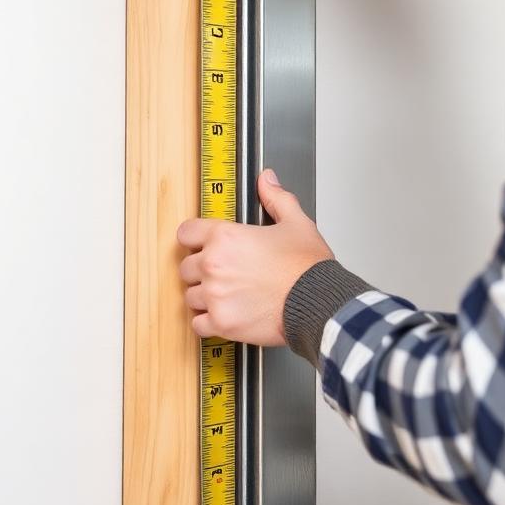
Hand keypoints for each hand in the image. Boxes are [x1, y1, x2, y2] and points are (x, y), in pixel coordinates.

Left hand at [177, 169, 334, 345]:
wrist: (318, 301)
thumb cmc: (307, 267)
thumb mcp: (296, 222)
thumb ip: (276, 198)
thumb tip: (267, 180)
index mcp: (226, 237)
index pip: (186, 233)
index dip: (194, 237)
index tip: (201, 242)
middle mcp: (214, 266)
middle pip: (186, 266)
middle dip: (201, 268)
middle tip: (223, 271)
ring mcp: (215, 296)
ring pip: (190, 296)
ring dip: (204, 295)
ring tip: (226, 293)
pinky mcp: (221, 323)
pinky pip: (197, 324)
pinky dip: (208, 321)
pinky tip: (224, 313)